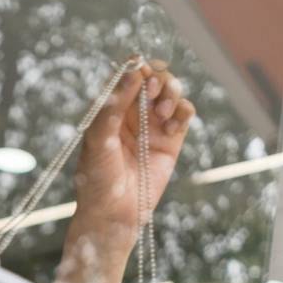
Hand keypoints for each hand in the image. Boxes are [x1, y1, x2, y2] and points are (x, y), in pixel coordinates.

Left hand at [74, 60, 194, 238]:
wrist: (114, 214)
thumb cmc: (97, 178)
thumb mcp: (98, 139)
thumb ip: (114, 104)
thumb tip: (134, 71)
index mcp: (110, 108)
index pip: (127, 75)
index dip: (137, 67)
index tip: (141, 72)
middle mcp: (132, 113)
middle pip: (154, 77)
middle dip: (158, 78)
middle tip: (153, 91)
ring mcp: (153, 125)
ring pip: (171, 91)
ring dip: (172, 93)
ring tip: (162, 114)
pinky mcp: (171, 140)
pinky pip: (184, 113)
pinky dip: (183, 111)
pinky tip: (172, 127)